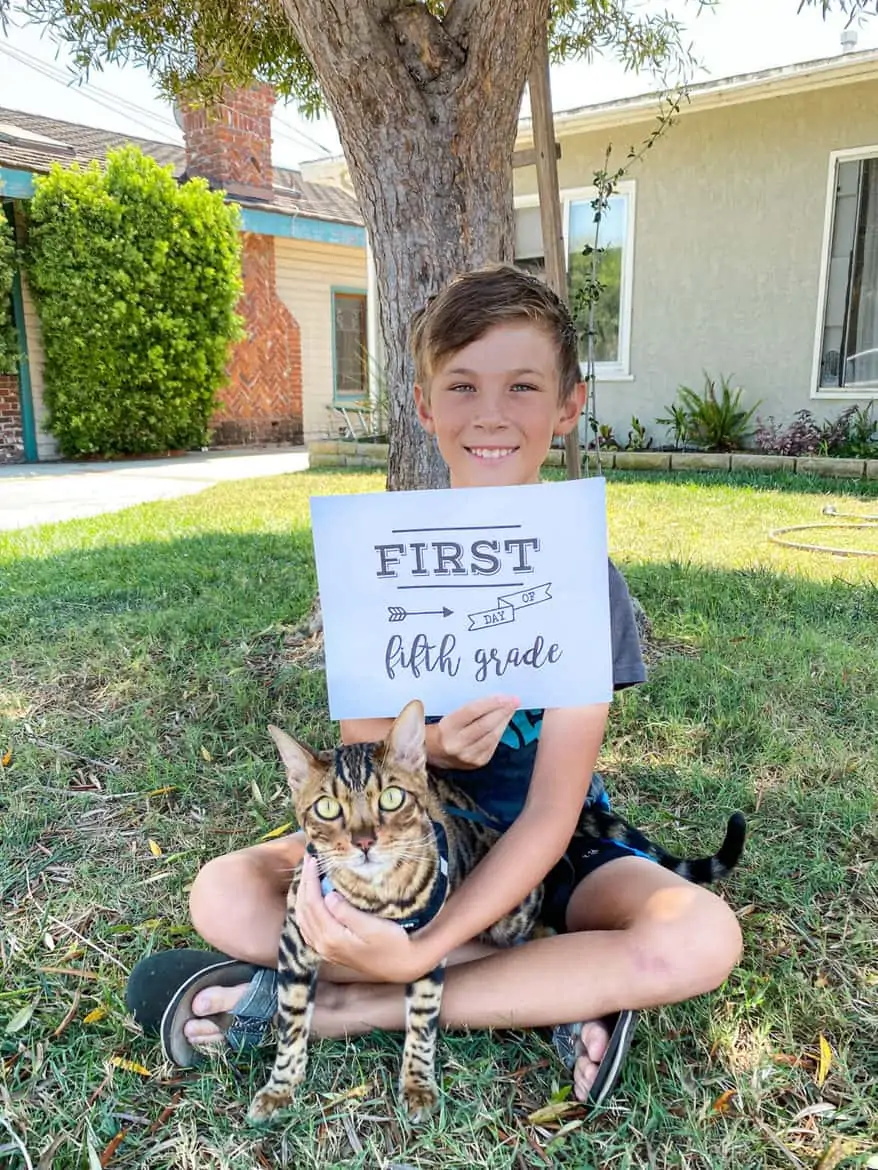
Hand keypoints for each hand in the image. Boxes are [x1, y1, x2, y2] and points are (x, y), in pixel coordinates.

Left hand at [295, 855, 430, 982]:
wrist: (401, 966)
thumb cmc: (392, 943)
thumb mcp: (372, 927)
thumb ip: (347, 913)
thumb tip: (328, 896)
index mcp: (332, 938)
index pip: (312, 903)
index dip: (310, 880)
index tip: (313, 859)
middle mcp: (323, 945)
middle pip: (304, 910)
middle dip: (304, 884)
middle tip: (308, 862)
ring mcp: (325, 950)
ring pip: (303, 920)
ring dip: (302, 896)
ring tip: (308, 877)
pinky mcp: (330, 951)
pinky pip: (308, 929)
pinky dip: (305, 911)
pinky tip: (311, 901)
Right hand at [432, 695, 518, 768]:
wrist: (431, 753)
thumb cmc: (440, 728)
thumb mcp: (446, 716)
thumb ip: (466, 710)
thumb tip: (493, 699)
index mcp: (446, 729)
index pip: (471, 712)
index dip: (490, 703)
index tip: (505, 695)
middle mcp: (457, 744)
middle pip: (485, 725)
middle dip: (503, 711)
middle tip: (514, 700)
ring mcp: (468, 756)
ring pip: (492, 736)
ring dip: (504, 721)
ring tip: (511, 709)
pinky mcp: (477, 762)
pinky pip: (493, 744)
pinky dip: (500, 731)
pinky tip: (504, 722)